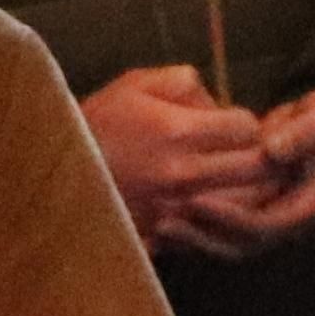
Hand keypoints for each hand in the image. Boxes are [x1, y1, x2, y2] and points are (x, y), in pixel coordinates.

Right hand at [81, 62, 246, 237]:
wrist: (54, 176)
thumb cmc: (96, 124)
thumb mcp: (133, 85)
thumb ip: (182, 81)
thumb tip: (215, 98)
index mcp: (178, 131)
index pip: (247, 128)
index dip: (246, 124)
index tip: (233, 126)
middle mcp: (184, 173)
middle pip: (257, 169)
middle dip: (260, 157)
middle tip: (251, 153)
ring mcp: (179, 208)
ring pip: (246, 203)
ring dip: (249, 189)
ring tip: (238, 178)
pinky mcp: (171, 234)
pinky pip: (219, 227)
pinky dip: (226, 215)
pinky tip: (216, 202)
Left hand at [165, 82, 314, 258]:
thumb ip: (304, 131)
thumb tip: (270, 151)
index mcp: (311, 204)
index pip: (269, 224)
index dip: (233, 218)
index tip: (197, 200)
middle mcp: (291, 221)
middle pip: (245, 244)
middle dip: (204, 235)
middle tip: (165, 220)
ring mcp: (273, 220)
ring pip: (231, 245)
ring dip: (196, 239)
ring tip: (159, 224)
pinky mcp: (257, 214)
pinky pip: (224, 233)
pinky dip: (197, 230)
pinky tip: (165, 221)